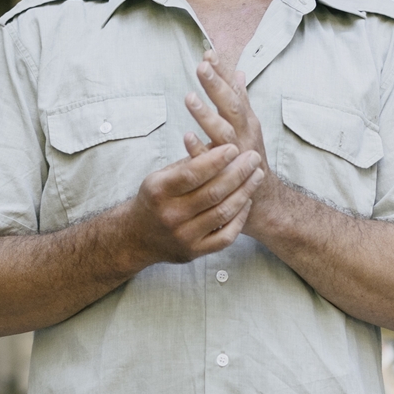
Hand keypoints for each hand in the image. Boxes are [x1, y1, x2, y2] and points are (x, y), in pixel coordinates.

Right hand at [117, 140, 264, 265]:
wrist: (137, 236)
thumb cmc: (155, 200)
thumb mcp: (161, 176)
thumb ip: (188, 163)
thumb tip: (219, 143)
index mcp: (159, 191)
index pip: (192, 174)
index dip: (216, 160)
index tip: (234, 148)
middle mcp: (170, 215)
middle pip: (213, 192)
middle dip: (238, 172)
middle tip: (253, 157)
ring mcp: (183, 235)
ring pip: (223, 212)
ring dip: (244, 191)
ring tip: (256, 175)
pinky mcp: (194, 251)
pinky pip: (225, 236)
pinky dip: (240, 217)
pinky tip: (246, 201)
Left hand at [185, 52, 286, 235]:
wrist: (263, 200)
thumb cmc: (248, 158)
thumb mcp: (247, 125)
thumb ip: (240, 98)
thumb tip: (237, 71)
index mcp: (246, 120)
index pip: (234, 91)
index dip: (223, 73)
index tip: (209, 53)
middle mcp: (245, 134)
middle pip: (231, 107)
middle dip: (216, 86)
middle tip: (201, 66)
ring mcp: (237, 155)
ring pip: (223, 132)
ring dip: (207, 115)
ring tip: (190, 98)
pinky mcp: (228, 175)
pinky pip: (212, 162)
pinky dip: (200, 149)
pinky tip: (187, 138)